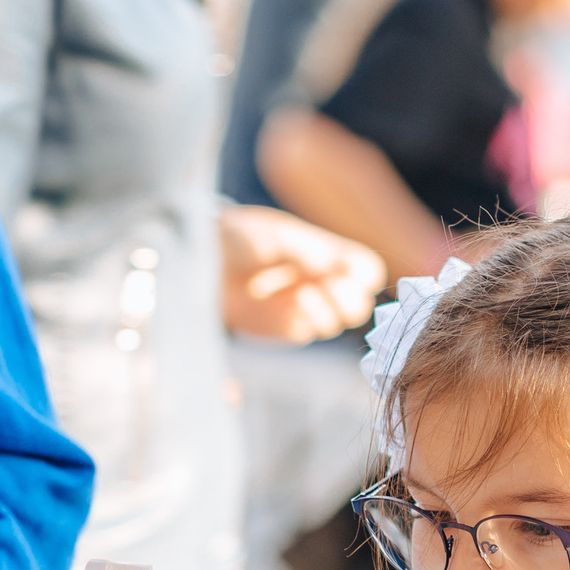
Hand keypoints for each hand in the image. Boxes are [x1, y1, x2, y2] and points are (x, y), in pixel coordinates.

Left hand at [218, 204, 385, 343]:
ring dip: (330, 310)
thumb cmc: (242, 238)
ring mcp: (304, 308)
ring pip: (338, 322)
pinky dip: (309, 319)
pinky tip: (295, 302)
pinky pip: (309, 332)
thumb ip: (310, 255)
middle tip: (333, 287)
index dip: (364, 276)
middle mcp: (322, 283)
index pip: (367, 271)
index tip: (346, 271)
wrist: (202, 259)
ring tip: (307, 292)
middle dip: (352, 300)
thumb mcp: (278, 238)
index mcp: (328, 255)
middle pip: (359, 304)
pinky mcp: (284, 326)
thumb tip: (342, 273)